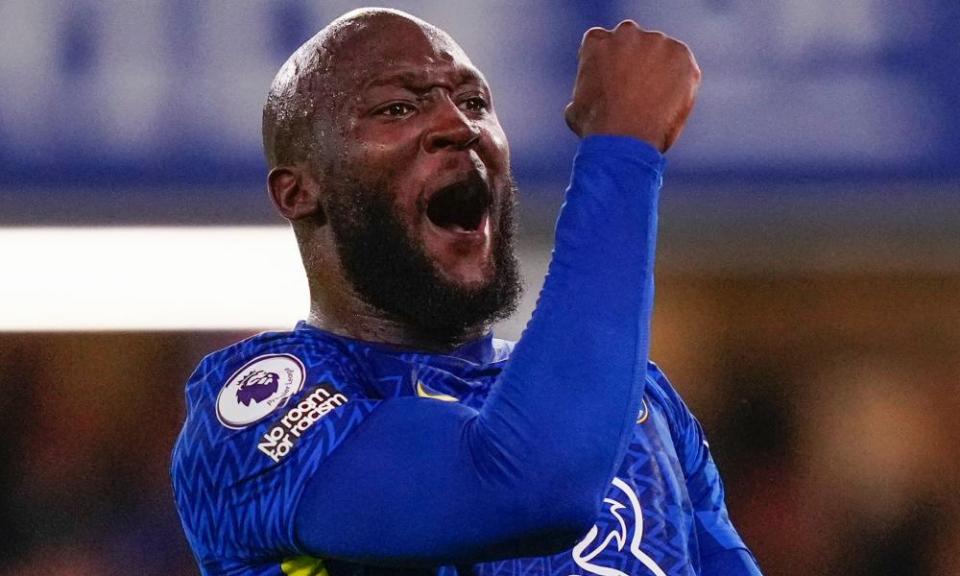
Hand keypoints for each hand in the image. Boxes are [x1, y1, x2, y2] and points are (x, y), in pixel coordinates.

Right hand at [565, 20, 700, 152]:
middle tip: (636, 90)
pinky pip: (683, 66)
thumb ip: (586, 92)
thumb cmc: (596, 128)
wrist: (623, 139)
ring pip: (660, 53)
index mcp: (596, 41)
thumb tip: (588, 100)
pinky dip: (680, 83)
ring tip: (655, 103)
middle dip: (635, 61)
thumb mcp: (576, 109)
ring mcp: (656, 42)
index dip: (608, 64)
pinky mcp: (681, 55)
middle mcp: (626, 33)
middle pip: (633, 42)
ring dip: (659, 71)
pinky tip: (670, 105)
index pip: (603, 43)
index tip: (613, 82)